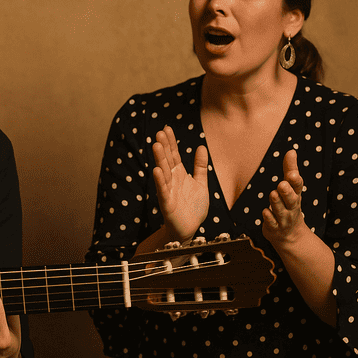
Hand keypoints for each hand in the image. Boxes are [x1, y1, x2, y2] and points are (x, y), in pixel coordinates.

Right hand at [151, 125, 208, 243]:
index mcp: (180, 174)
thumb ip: (200, 166)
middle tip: (159, 133)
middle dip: (163, 147)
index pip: (174, 155)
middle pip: (167, 160)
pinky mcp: (167, 203)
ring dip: (159, 159)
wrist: (190, 228)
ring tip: (156, 146)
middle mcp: (172, 180)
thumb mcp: (201, 183)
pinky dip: (160, 181)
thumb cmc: (194, 207)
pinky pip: (163, 190)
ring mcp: (168, 191)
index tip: (166, 128)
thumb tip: (201, 146)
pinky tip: (156, 170)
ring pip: (163, 172)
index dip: (171, 142)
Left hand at [262, 149, 311, 248]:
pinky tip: (265, 211)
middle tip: (281, 184)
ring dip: (276, 202)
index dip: (295, 181)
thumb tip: (291, 151)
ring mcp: (283, 218)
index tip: (292, 174)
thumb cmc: (289, 204)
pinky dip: (268, 218)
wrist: (290, 235)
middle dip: (287, 192)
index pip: (297, 187)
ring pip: (280, 210)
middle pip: (291, 200)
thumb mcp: (291, 187)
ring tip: (273, 194)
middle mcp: (291, 207)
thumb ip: (290, 169)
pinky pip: (272, 223)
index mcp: (295, 195)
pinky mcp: (274, 227)